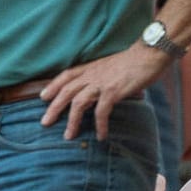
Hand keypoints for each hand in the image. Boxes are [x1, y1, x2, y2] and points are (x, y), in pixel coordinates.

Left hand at [41, 42, 170, 139]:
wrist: (148, 54)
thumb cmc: (133, 61)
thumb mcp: (110, 67)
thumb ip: (102, 77)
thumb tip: (101, 92)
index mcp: (89, 67)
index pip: (65, 76)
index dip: (52, 86)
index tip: (43, 97)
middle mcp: (91, 74)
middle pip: (66, 91)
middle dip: (54, 108)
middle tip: (45, 122)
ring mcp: (101, 83)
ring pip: (78, 103)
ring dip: (72, 121)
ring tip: (68, 136)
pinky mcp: (113, 91)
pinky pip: (102, 111)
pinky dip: (99, 125)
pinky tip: (100, 136)